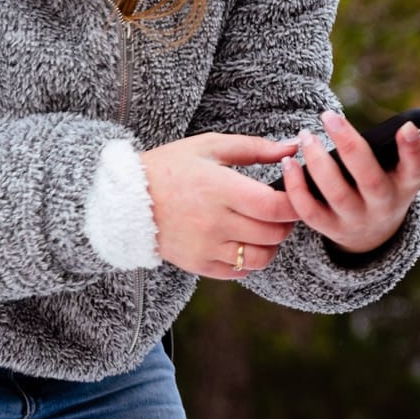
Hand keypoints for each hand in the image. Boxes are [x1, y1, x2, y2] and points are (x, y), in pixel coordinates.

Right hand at [141, 133, 300, 278]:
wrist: (126, 199)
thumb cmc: (171, 168)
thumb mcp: (209, 147)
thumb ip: (254, 147)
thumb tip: (292, 148)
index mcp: (219, 188)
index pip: (274, 206)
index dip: (293, 203)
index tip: (293, 194)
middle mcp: (215, 222)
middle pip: (274, 233)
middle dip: (286, 222)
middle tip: (279, 210)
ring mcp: (207, 247)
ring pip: (262, 257)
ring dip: (271, 244)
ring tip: (262, 227)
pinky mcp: (200, 264)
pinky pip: (241, 271)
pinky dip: (250, 260)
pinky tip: (242, 241)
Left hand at [280, 104, 419, 255]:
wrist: (372, 235)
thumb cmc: (393, 183)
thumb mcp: (415, 166)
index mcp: (406, 185)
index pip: (414, 169)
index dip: (412, 150)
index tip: (406, 126)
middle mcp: (384, 205)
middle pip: (368, 180)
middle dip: (350, 147)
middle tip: (329, 115)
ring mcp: (356, 220)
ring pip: (336, 193)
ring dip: (318, 164)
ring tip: (306, 136)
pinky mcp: (329, 228)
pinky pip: (309, 212)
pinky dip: (296, 188)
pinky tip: (289, 163)